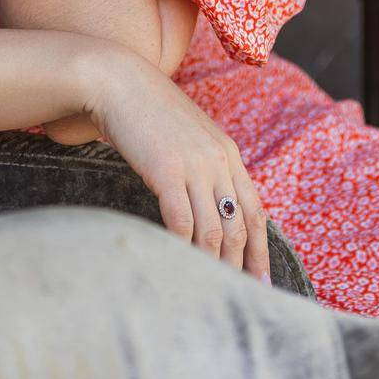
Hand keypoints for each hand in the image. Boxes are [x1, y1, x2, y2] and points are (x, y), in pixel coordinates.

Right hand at [79, 45, 271, 282]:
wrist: (119, 83)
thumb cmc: (149, 111)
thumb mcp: (189, 136)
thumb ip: (205, 165)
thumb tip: (210, 205)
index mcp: (229, 153)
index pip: (255, 211)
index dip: (260, 250)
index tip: (260, 280)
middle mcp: (219, 161)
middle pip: (238, 226)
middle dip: (239, 265)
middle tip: (235, 295)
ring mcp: (195, 165)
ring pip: (213, 229)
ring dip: (212, 263)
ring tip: (208, 289)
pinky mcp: (167, 171)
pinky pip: (181, 222)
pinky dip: (183, 248)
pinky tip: (178, 263)